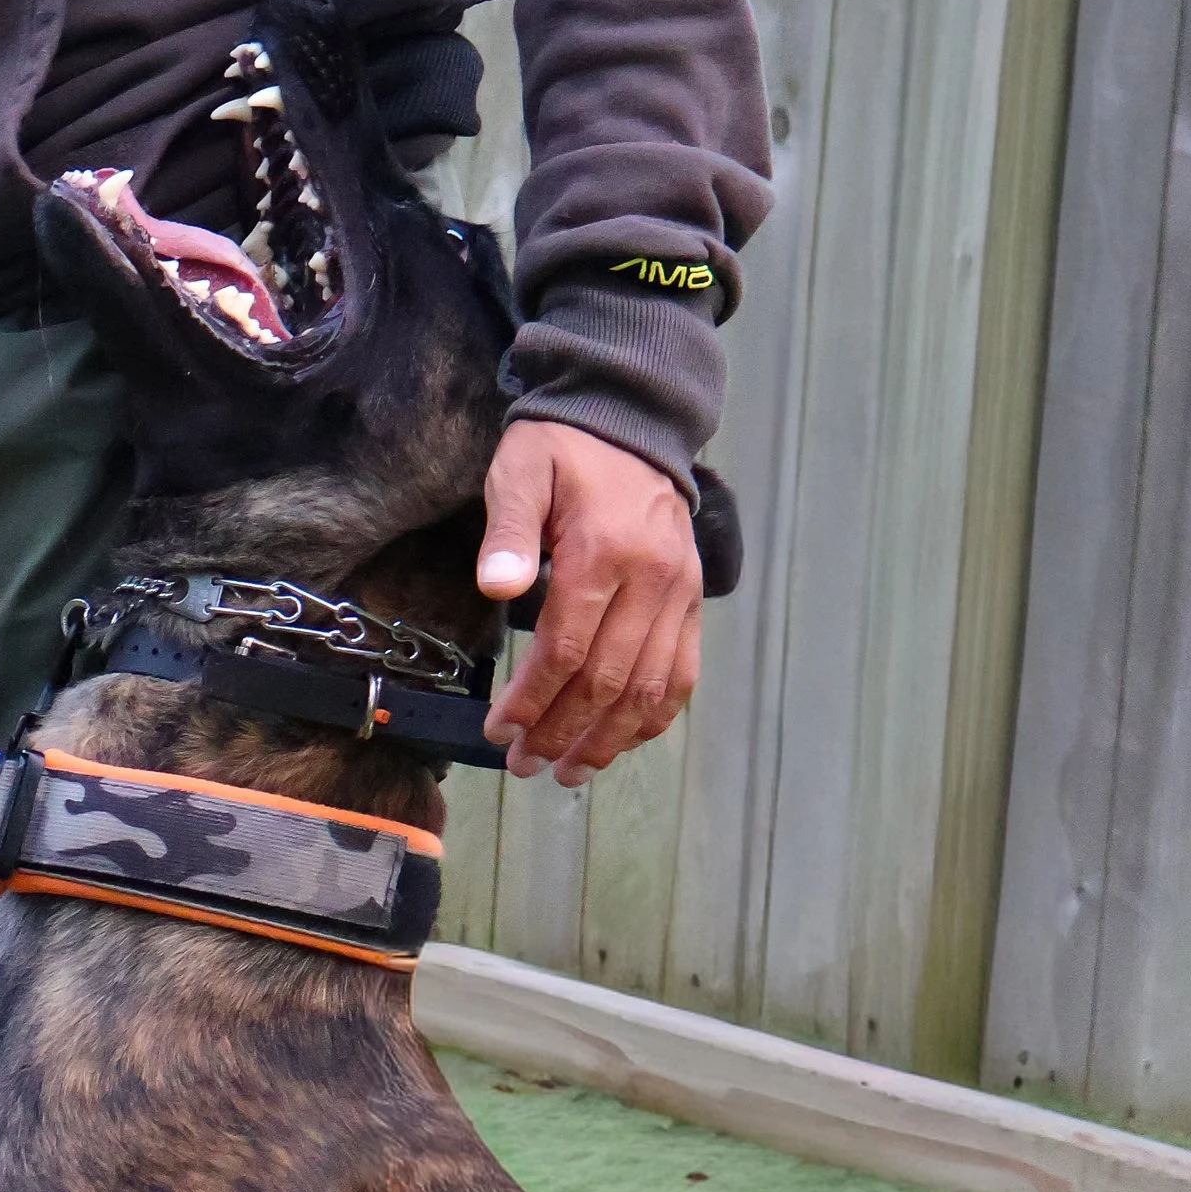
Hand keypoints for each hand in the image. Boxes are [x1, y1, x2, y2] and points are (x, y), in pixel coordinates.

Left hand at [477, 419, 701, 780]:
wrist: (630, 420)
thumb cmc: (563, 449)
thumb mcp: (520, 469)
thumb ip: (507, 529)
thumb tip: (496, 585)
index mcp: (604, 552)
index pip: (567, 648)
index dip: (531, 699)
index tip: (499, 731)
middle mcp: (652, 580)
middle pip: (607, 680)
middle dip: (562, 730)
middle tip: (524, 764)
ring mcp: (680, 593)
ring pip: (649, 687)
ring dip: (608, 738)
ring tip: (569, 771)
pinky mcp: (694, 599)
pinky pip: (682, 672)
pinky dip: (654, 716)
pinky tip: (621, 741)